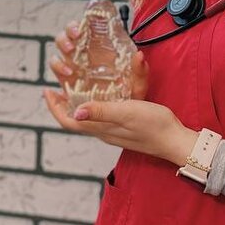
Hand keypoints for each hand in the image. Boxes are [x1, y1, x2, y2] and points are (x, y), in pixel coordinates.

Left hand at [43, 86, 195, 167]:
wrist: (176, 141)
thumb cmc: (153, 125)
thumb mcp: (127, 112)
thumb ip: (102, 111)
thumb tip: (76, 111)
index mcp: (101, 128)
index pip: (69, 121)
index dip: (55, 107)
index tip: (48, 90)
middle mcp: (104, 131)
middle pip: (75, 119)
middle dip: (64, 102)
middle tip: (60, 84)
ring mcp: (114, 130)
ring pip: (88, 117)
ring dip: (79, 102)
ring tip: (76, 85)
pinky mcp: (124, 127)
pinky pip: (103, 115)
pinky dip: (96, 103)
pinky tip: (102, 92)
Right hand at [47, 16, 148, 99]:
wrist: (121, 118)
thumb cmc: (129, 98)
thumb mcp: (137, 85)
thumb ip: (140, 72)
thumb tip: (139, 56)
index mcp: (98, 51)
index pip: (83, 31)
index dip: (76, 26)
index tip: (80, 29)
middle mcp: (83, 58)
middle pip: (65, 39)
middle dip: (65, 38)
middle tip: (73, 45)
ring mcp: (73, 70)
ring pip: (58, 56)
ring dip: (59, 59)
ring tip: (69, 70)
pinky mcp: (67, 85)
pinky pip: (56, 75)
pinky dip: (57, 74)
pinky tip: (64, 78)